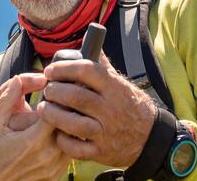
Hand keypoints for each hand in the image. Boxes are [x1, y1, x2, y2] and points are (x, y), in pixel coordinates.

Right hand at [0, 74, 69, 180]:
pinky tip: (55, 133)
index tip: (52, 91)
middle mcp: (48, 156)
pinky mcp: (56, 175)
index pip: (59, 111)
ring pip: (74, 139)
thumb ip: (8, 99)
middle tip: (62, 97)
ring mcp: (54, 168)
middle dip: (65, 109)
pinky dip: (66, 141)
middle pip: (70, 124)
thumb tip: (21, 78)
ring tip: (60, 114)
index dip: (57, 98)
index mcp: (33, 141)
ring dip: (67, 125)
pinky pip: (70, 153)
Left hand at [39, 52, 156, 167]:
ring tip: (44, 109)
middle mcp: (110, 109)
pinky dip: (63, 140)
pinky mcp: (101, 152)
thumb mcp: (122, 84)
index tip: (50, 71)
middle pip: (76, 96)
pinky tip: (57, 132)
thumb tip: (91, 44)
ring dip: (53, 115)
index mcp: (114, 88)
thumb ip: (103, 66)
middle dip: (55, 91)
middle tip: (47, 90)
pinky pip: (77, 148)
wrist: (152, 138)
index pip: (87, 70)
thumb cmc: (131, 106)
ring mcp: (106, 132)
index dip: (64, 68)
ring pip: (73, 123)